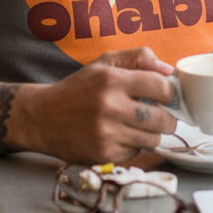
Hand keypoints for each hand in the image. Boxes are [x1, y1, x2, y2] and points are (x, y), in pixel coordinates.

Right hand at [9, 48, 176, 164]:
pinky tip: (119, 136)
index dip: (169, 92)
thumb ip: (139, 58)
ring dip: (150, 134)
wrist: (43, 117)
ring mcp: (107, 134)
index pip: (162, 87)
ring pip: (153, 140)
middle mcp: (110, 107)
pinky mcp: (103, 155)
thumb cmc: (79, 88)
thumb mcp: (105, 63)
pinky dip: (133, 146)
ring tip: (137, 125)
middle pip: (163, 120)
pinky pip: (135, 153)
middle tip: (160, 114)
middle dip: (167, 118)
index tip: (165, 95)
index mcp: (112, 79)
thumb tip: (169, 69)